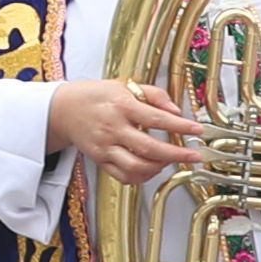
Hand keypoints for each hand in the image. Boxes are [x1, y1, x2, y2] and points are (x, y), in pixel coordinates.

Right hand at [46, 75, 202, 181]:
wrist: (63, 109)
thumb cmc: (96, 95)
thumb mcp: (125, 85)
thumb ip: (153, 94)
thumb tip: (176, 109)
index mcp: (121, 105)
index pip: (156, 118)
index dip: (180, 126)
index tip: (196, 130)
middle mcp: (112, 128)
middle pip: (149, 148)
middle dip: (176, 154)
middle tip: (194, 156)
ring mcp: (105, 147)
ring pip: (136, 167)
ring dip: (159, 167)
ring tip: (171, 161)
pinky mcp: (100, 160)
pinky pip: (123, 176)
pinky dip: (142, 177)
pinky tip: (152, 168)